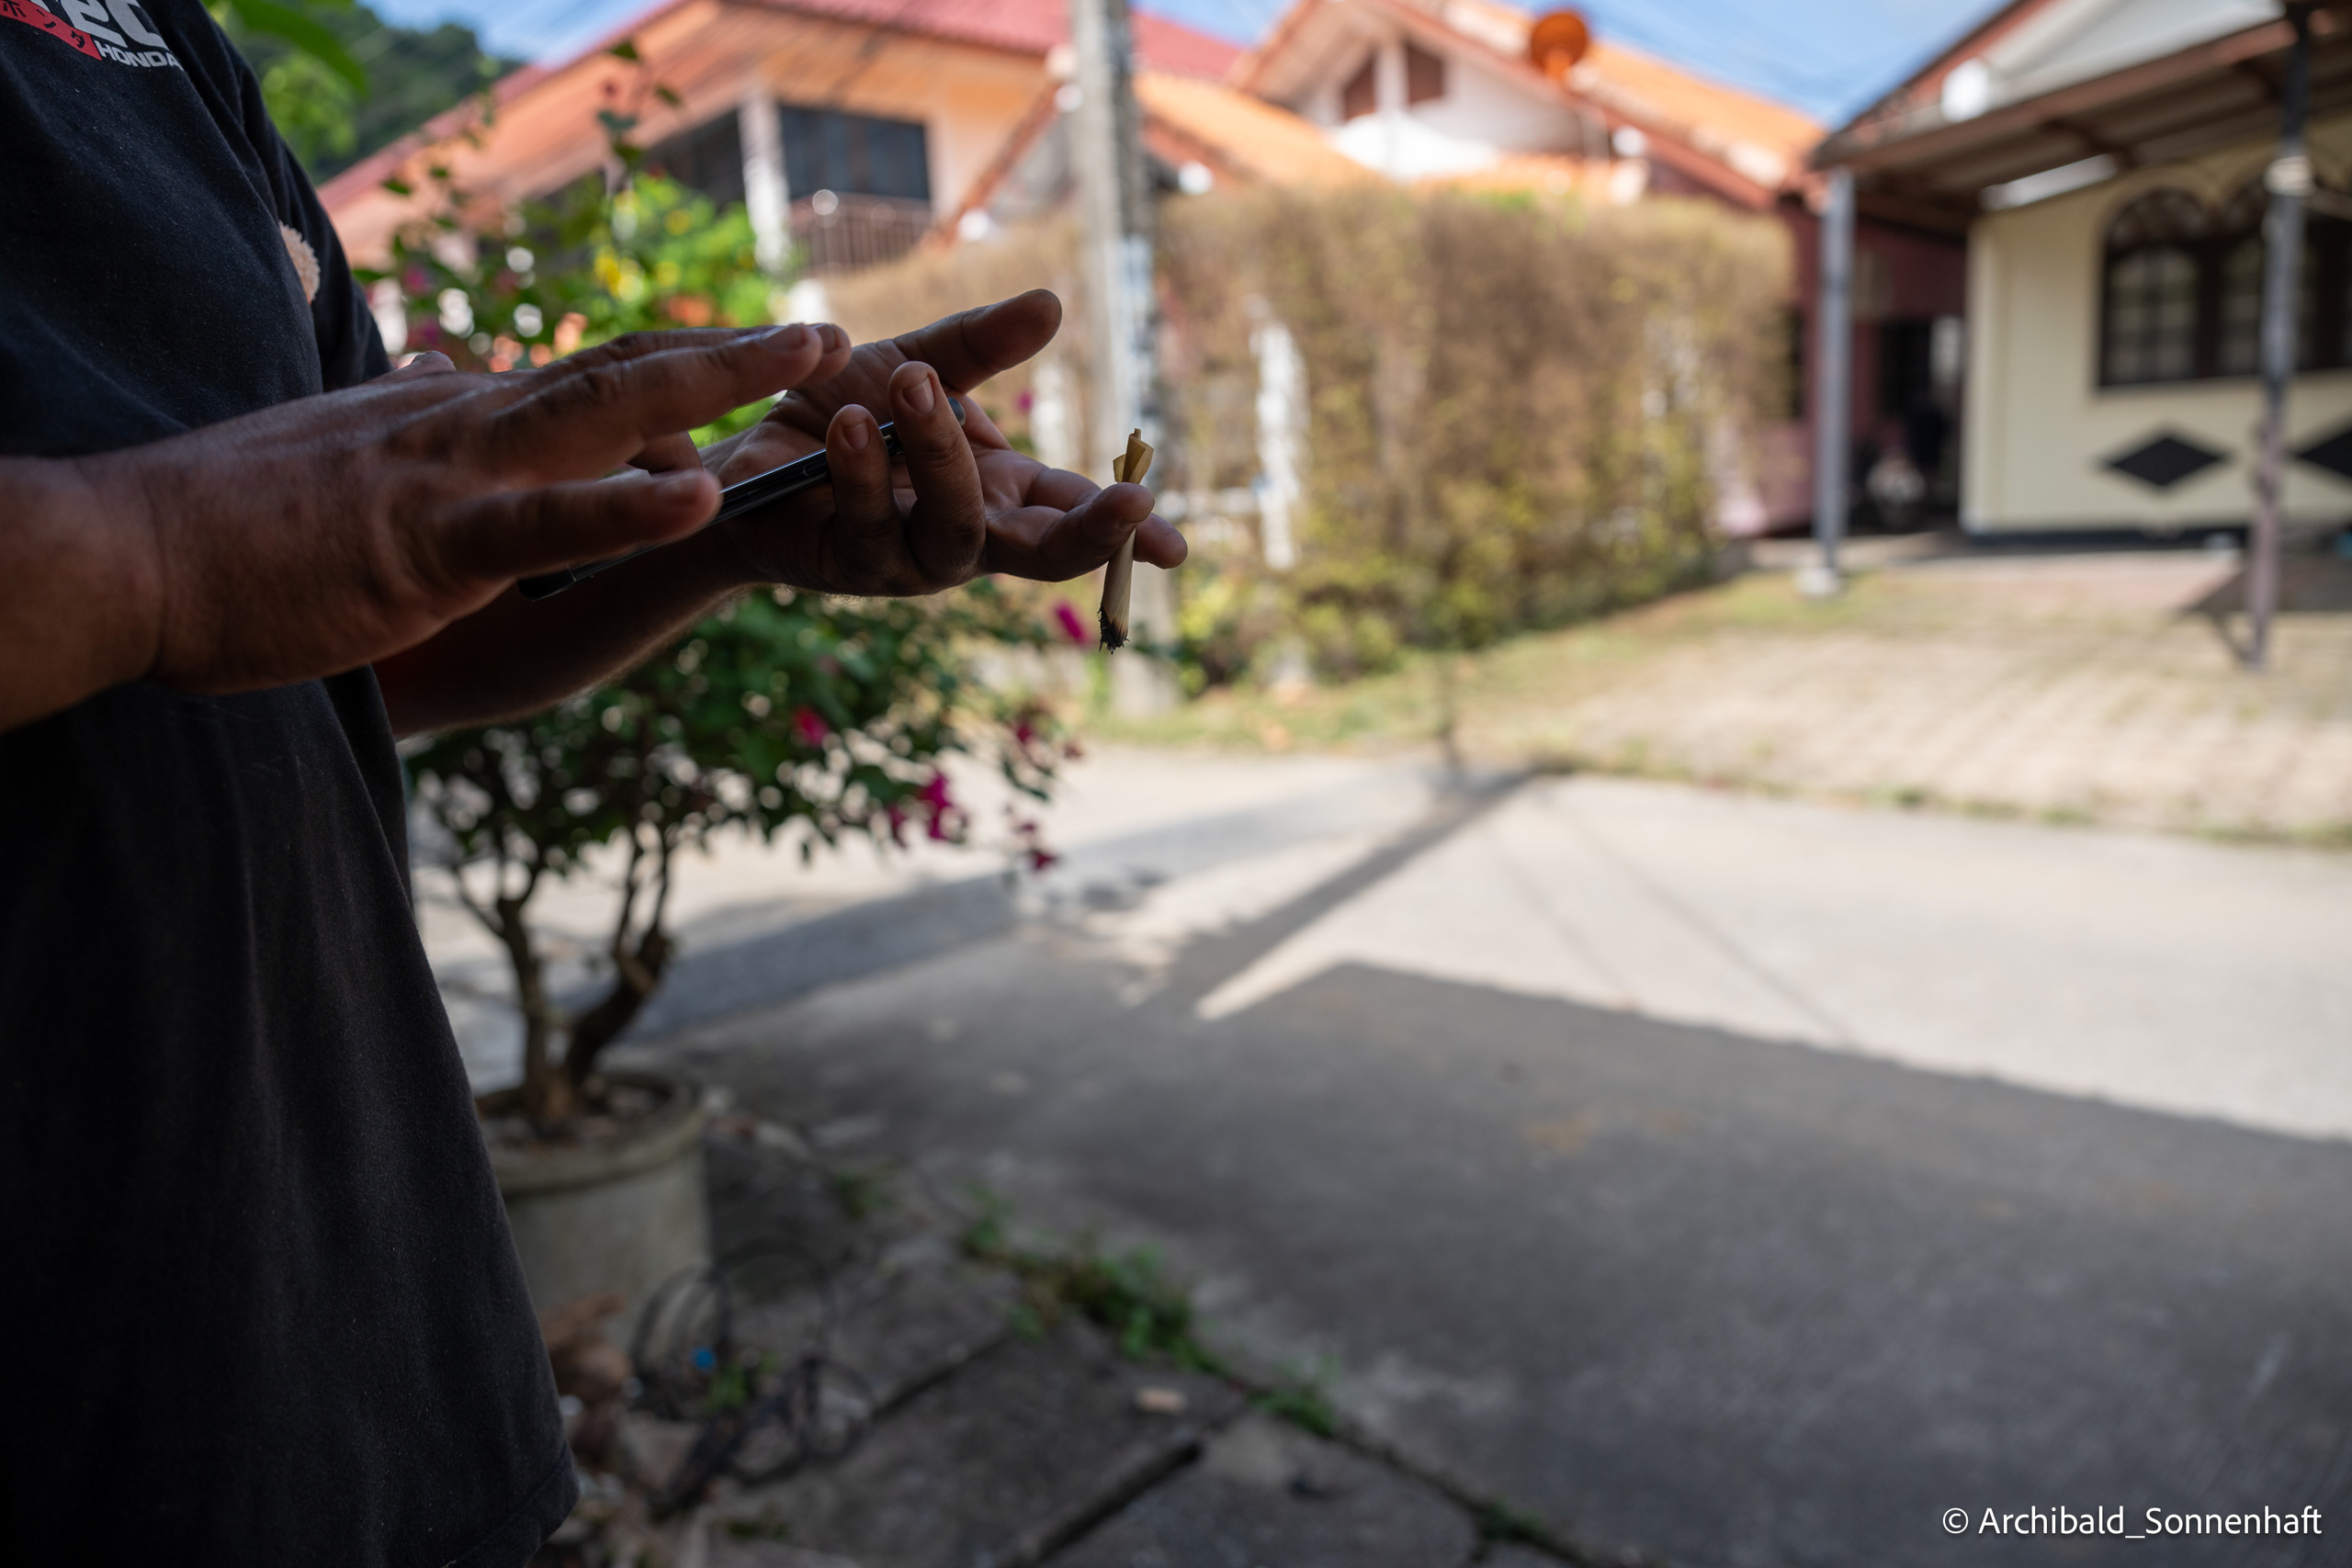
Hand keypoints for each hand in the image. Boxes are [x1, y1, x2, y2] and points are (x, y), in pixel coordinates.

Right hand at [85, 325, 842, 698]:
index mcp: (456, 414)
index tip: (774, 356)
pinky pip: (540, 522)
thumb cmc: (233, 520)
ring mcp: (451, 477)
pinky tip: (698, 500)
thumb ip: (415, 405)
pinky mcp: (425, 546)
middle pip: (625, 369)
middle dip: (736, 352)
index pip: (595, 378)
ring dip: (713, 381)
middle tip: (834, 334)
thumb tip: (459, 357)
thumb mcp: (344, 448)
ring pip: (603, 414)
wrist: (127, 553)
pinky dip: (623, 509)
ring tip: (808, 359)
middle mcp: (467, 423)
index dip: (692, 364)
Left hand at [694, 290, 1187, 593]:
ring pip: (956, 531)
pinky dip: (865, 469)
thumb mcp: (915, 364)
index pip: (1071, 515)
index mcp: (996, 494)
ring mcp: (910, 560)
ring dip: (941, 456)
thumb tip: (1053, 303)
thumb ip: (978, 347)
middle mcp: (964, 536)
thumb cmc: (837, 413)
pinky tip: (850, 422)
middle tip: (1131, 502)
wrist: (737, 451)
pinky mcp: (849, 564)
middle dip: (1090, 534)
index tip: (1176, 544)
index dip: (1122, 528)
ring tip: (911, 385)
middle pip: (1043, 555)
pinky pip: (871, 524)